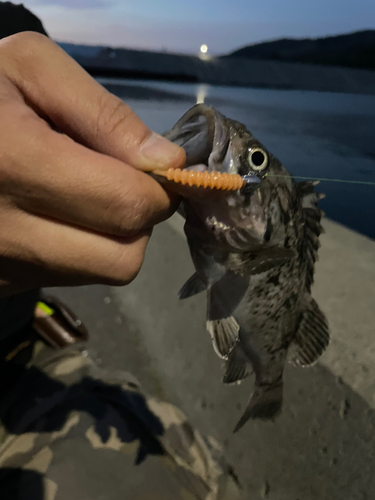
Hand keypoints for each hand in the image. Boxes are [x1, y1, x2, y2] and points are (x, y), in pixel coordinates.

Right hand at [0, 32, 184, 296]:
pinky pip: (70, 277)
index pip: (126, 205)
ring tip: (85, 195)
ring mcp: (1, 266)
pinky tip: (56, 214)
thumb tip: (168, 164)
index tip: (157, 168)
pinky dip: (82, 249)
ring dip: (115, 237)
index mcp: (14, 164)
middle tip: (123, 182)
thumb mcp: (31, 71)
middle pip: (122, 258)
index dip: (159, 189)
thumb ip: (105, 115)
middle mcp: (5, 232)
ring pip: (101, 273)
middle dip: (140, 219)